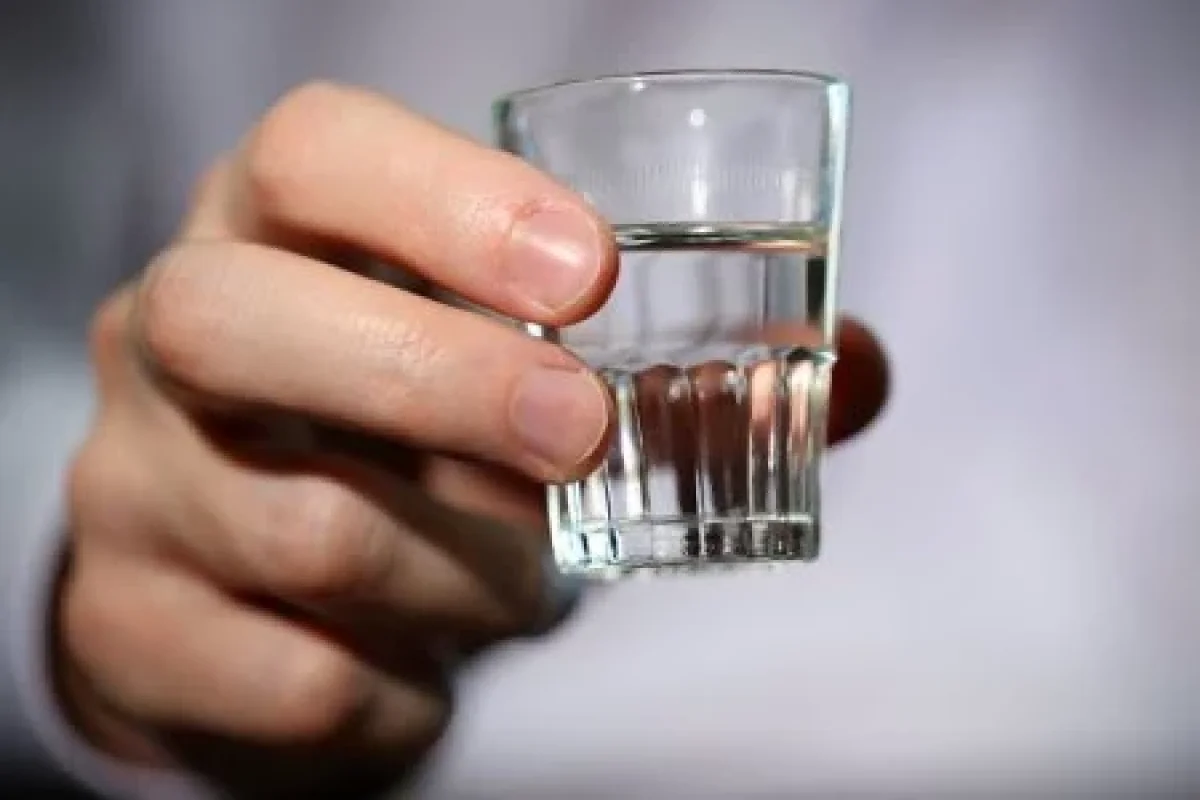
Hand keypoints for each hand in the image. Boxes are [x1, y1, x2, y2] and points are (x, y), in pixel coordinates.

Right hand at [58, 82, 888, 797]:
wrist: (247, 596)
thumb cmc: (411, 450)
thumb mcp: (515, 378)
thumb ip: (686, 369)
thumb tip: (860, 372)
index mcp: (273, 233)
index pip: (309, 154)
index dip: (445, 198)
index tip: (589, 272)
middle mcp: (171, 335)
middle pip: (240, 316)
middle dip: (434, 381)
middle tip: (580, 439)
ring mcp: (129, 482)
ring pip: (301, 528)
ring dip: (462, 571)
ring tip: (519, 580)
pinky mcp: (131, 624)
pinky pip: (293, 675)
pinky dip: (406, 687)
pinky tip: (427, 666)